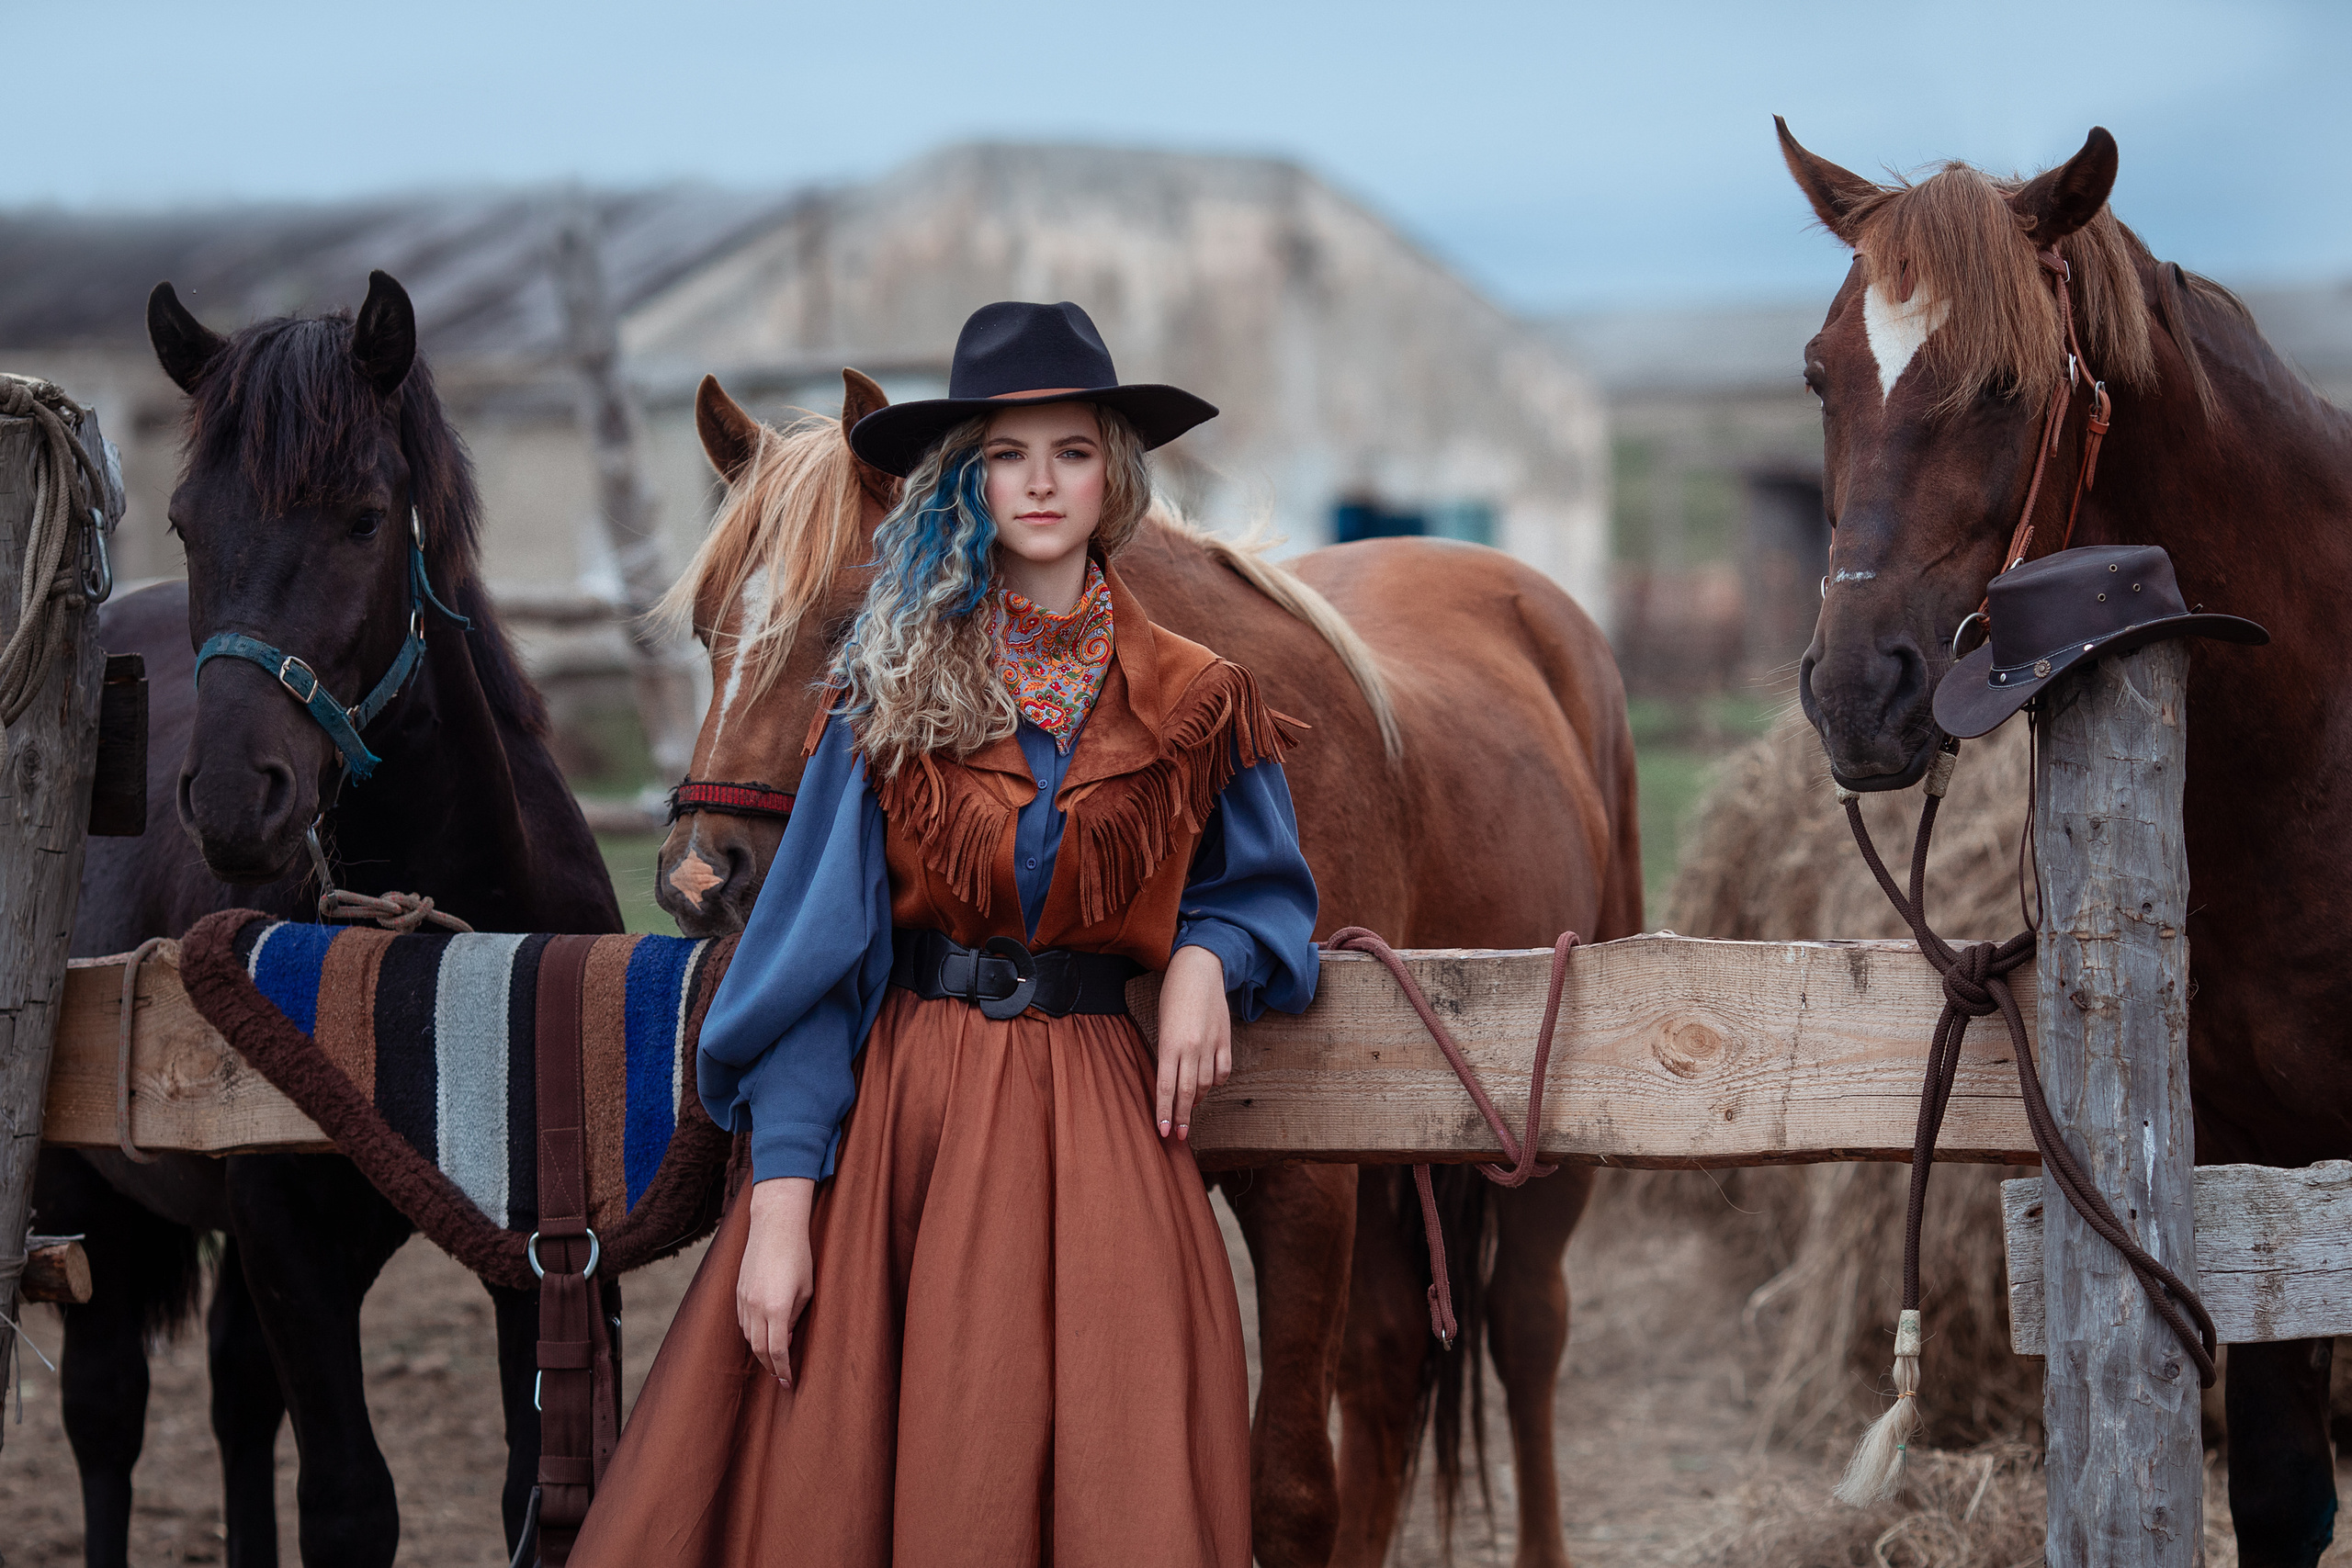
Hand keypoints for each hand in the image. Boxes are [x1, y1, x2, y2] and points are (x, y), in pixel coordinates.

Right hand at [737, 1177, 814, 1384]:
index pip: (778, 1351)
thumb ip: (795, 1317)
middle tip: (781, 1377)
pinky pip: (742, 1322)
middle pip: (759, 1349)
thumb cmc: (799, 1256)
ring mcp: (744, 1300)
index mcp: (777, 1309)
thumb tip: (787, 1340)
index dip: (783, 1370)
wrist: (775, 1227)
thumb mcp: (806, 1290)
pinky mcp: (738, 1292)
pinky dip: (751, 1333)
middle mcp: (756, 1307)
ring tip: (773, 1359)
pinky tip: (762, 1335)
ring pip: (748, 1337)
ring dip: (760, 1350)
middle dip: (770, 1366)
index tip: (788, 1382)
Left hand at [1155, 944, 1232, 1141]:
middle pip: (1187, 1092)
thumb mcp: (1162, 1025)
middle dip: (1182, 1117)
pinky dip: (1216, 1083)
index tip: (1164, 1131)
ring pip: (1206, 1084)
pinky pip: (1223, 1071)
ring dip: (1198, 1101)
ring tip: (1190, 1111)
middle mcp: (1191, 1046)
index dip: (1165, 1112)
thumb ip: (1167, 1054)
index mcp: (1169, 1042)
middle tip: (1179, 1136)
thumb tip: (1170, 1082)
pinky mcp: (1225, 1038)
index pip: (1166, 1087)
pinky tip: (1209, 1087)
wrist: (1199, 968)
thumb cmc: (1173, 995)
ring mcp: (1211, 1043)